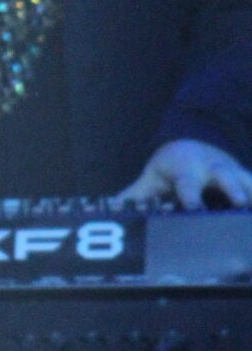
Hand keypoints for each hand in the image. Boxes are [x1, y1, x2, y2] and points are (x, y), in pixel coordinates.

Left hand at [116, 138, 251, 209]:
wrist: (194, 141)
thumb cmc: (171, 167)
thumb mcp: (153, 177)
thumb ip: (135, 195)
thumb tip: (112, 209)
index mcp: (187, 169)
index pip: (188, 184)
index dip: (191, 196)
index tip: (194, 209)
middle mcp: (212, 167)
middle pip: (225, 176)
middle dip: (233, 189)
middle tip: (240, 203)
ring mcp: (232, 171)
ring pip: (248, 178)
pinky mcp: (245, 177)